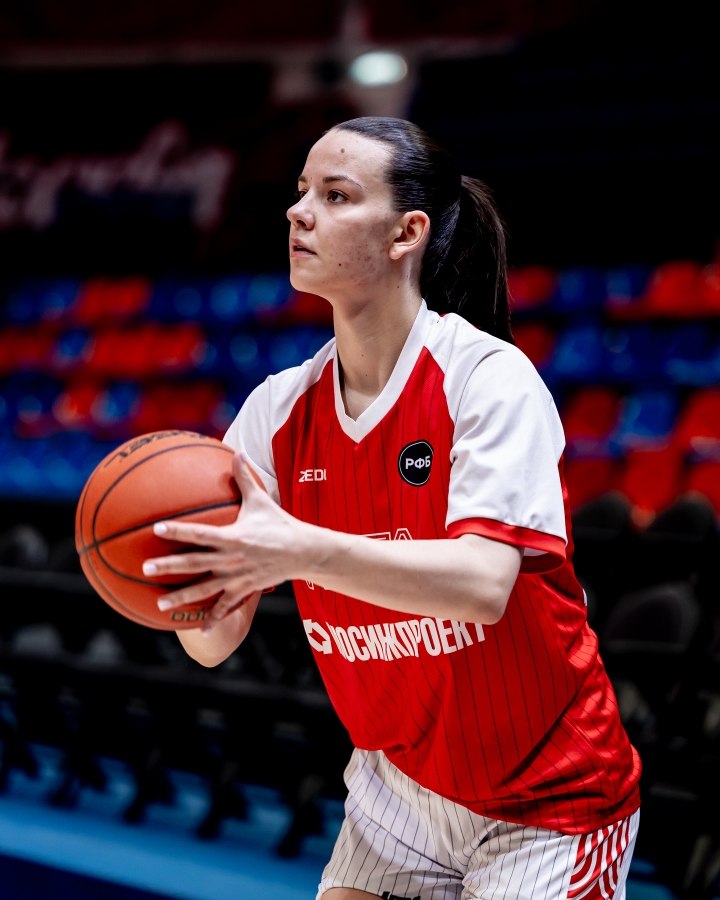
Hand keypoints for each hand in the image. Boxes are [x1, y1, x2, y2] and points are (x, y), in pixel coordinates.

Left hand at [142, 451, 309, 628]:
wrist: (304, 552)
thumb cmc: (280, 523)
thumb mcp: (262, 500)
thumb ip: (245, 478)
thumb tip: (236, 452)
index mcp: (233, 537)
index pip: (200, 533)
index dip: (178, 531)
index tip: (157, 529)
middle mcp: (231, 559)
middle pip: (194, 564)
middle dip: (169, 567)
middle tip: (145, 568)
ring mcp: (237, 577)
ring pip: (204, 590)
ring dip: (181, 597)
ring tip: (159, 603)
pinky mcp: (244, 589)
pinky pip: (226, 607)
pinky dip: (213, 620)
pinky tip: (198, 631)